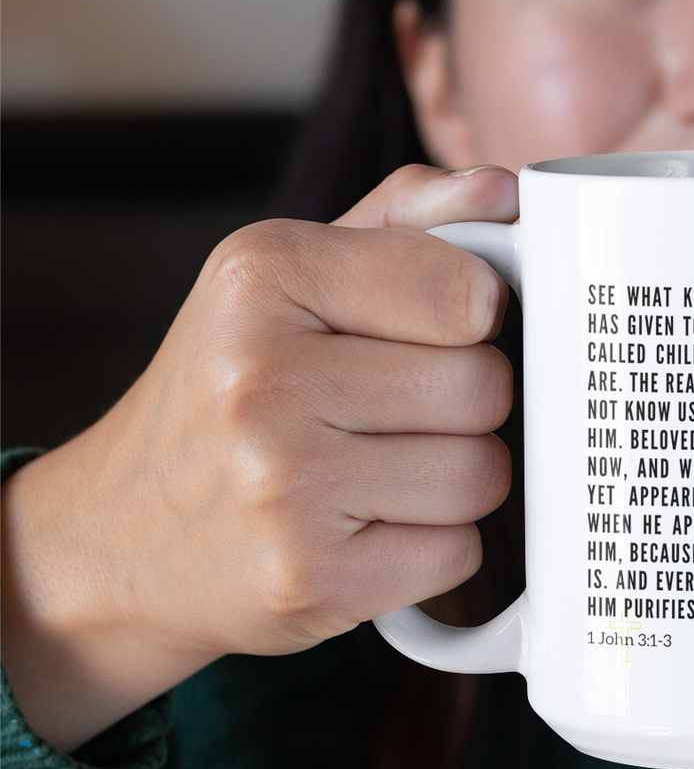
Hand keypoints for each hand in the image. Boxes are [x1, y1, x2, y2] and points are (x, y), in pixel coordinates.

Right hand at [0, 165, 518, 752]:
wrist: (116, 533)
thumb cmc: (223, 392)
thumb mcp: (284, 278)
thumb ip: (402, 222)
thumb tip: (502, 190)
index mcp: (263, 275)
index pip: (466, 292)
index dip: (475, 317)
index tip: (438, 330)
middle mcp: (263, 377)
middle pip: (482, 387)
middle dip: (462, 404)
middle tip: (394, 413)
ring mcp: (283, 486)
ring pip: (481, 475)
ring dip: (453, 481)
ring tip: (378, 471)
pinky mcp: (310, 578)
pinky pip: (457, 553)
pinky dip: (430, 548)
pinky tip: (366, 529)